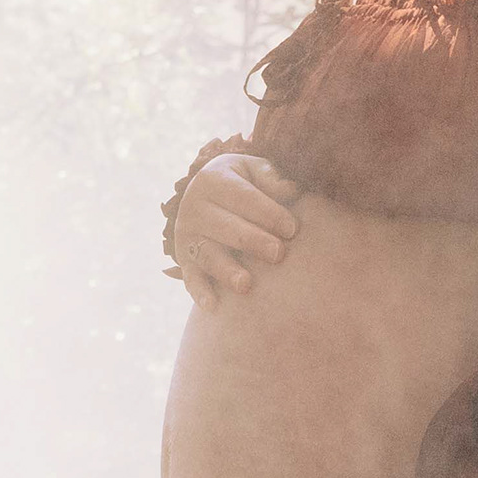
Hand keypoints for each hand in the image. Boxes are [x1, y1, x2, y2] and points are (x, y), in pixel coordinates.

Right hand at [170, 152, 303, 306]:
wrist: (206, 194)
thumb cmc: (243, 183)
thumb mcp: (254, 170)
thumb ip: (272, 178)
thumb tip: (289, 190)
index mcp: (212, 179)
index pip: (244, 198)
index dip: (269, 213)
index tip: (293, 229)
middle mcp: (193, 206)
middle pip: (227, 227)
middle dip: (253, 241)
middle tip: (278, 254)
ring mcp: (186, 235)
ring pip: (209, 255)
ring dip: (226, 271)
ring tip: (246, 285)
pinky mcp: (184, 260)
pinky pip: (191, 278)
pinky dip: (200, 293)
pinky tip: (213, 307)